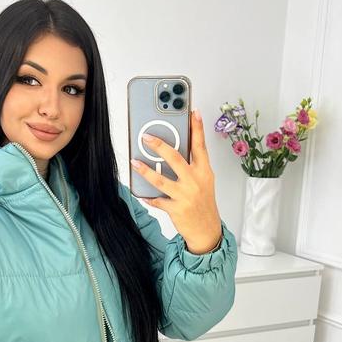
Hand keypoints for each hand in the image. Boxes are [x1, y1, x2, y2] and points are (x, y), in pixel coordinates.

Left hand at [130, 109, 221, 253]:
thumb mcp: (204, 181)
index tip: (192, 111)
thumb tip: (171, 151)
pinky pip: (157, 200)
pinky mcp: (176, 209)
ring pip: (161, 180)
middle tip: (146, 137)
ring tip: (134, 162)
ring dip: (145, 171)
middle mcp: (195, 181)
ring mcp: (185, 195)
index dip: (196, 128)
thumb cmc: (203, 203)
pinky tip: (141, 193)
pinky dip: (148, 197)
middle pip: (175, 158)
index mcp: (204, 171)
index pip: (200, 146)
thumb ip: (191, 166)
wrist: (207, 230)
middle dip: (159, 146)